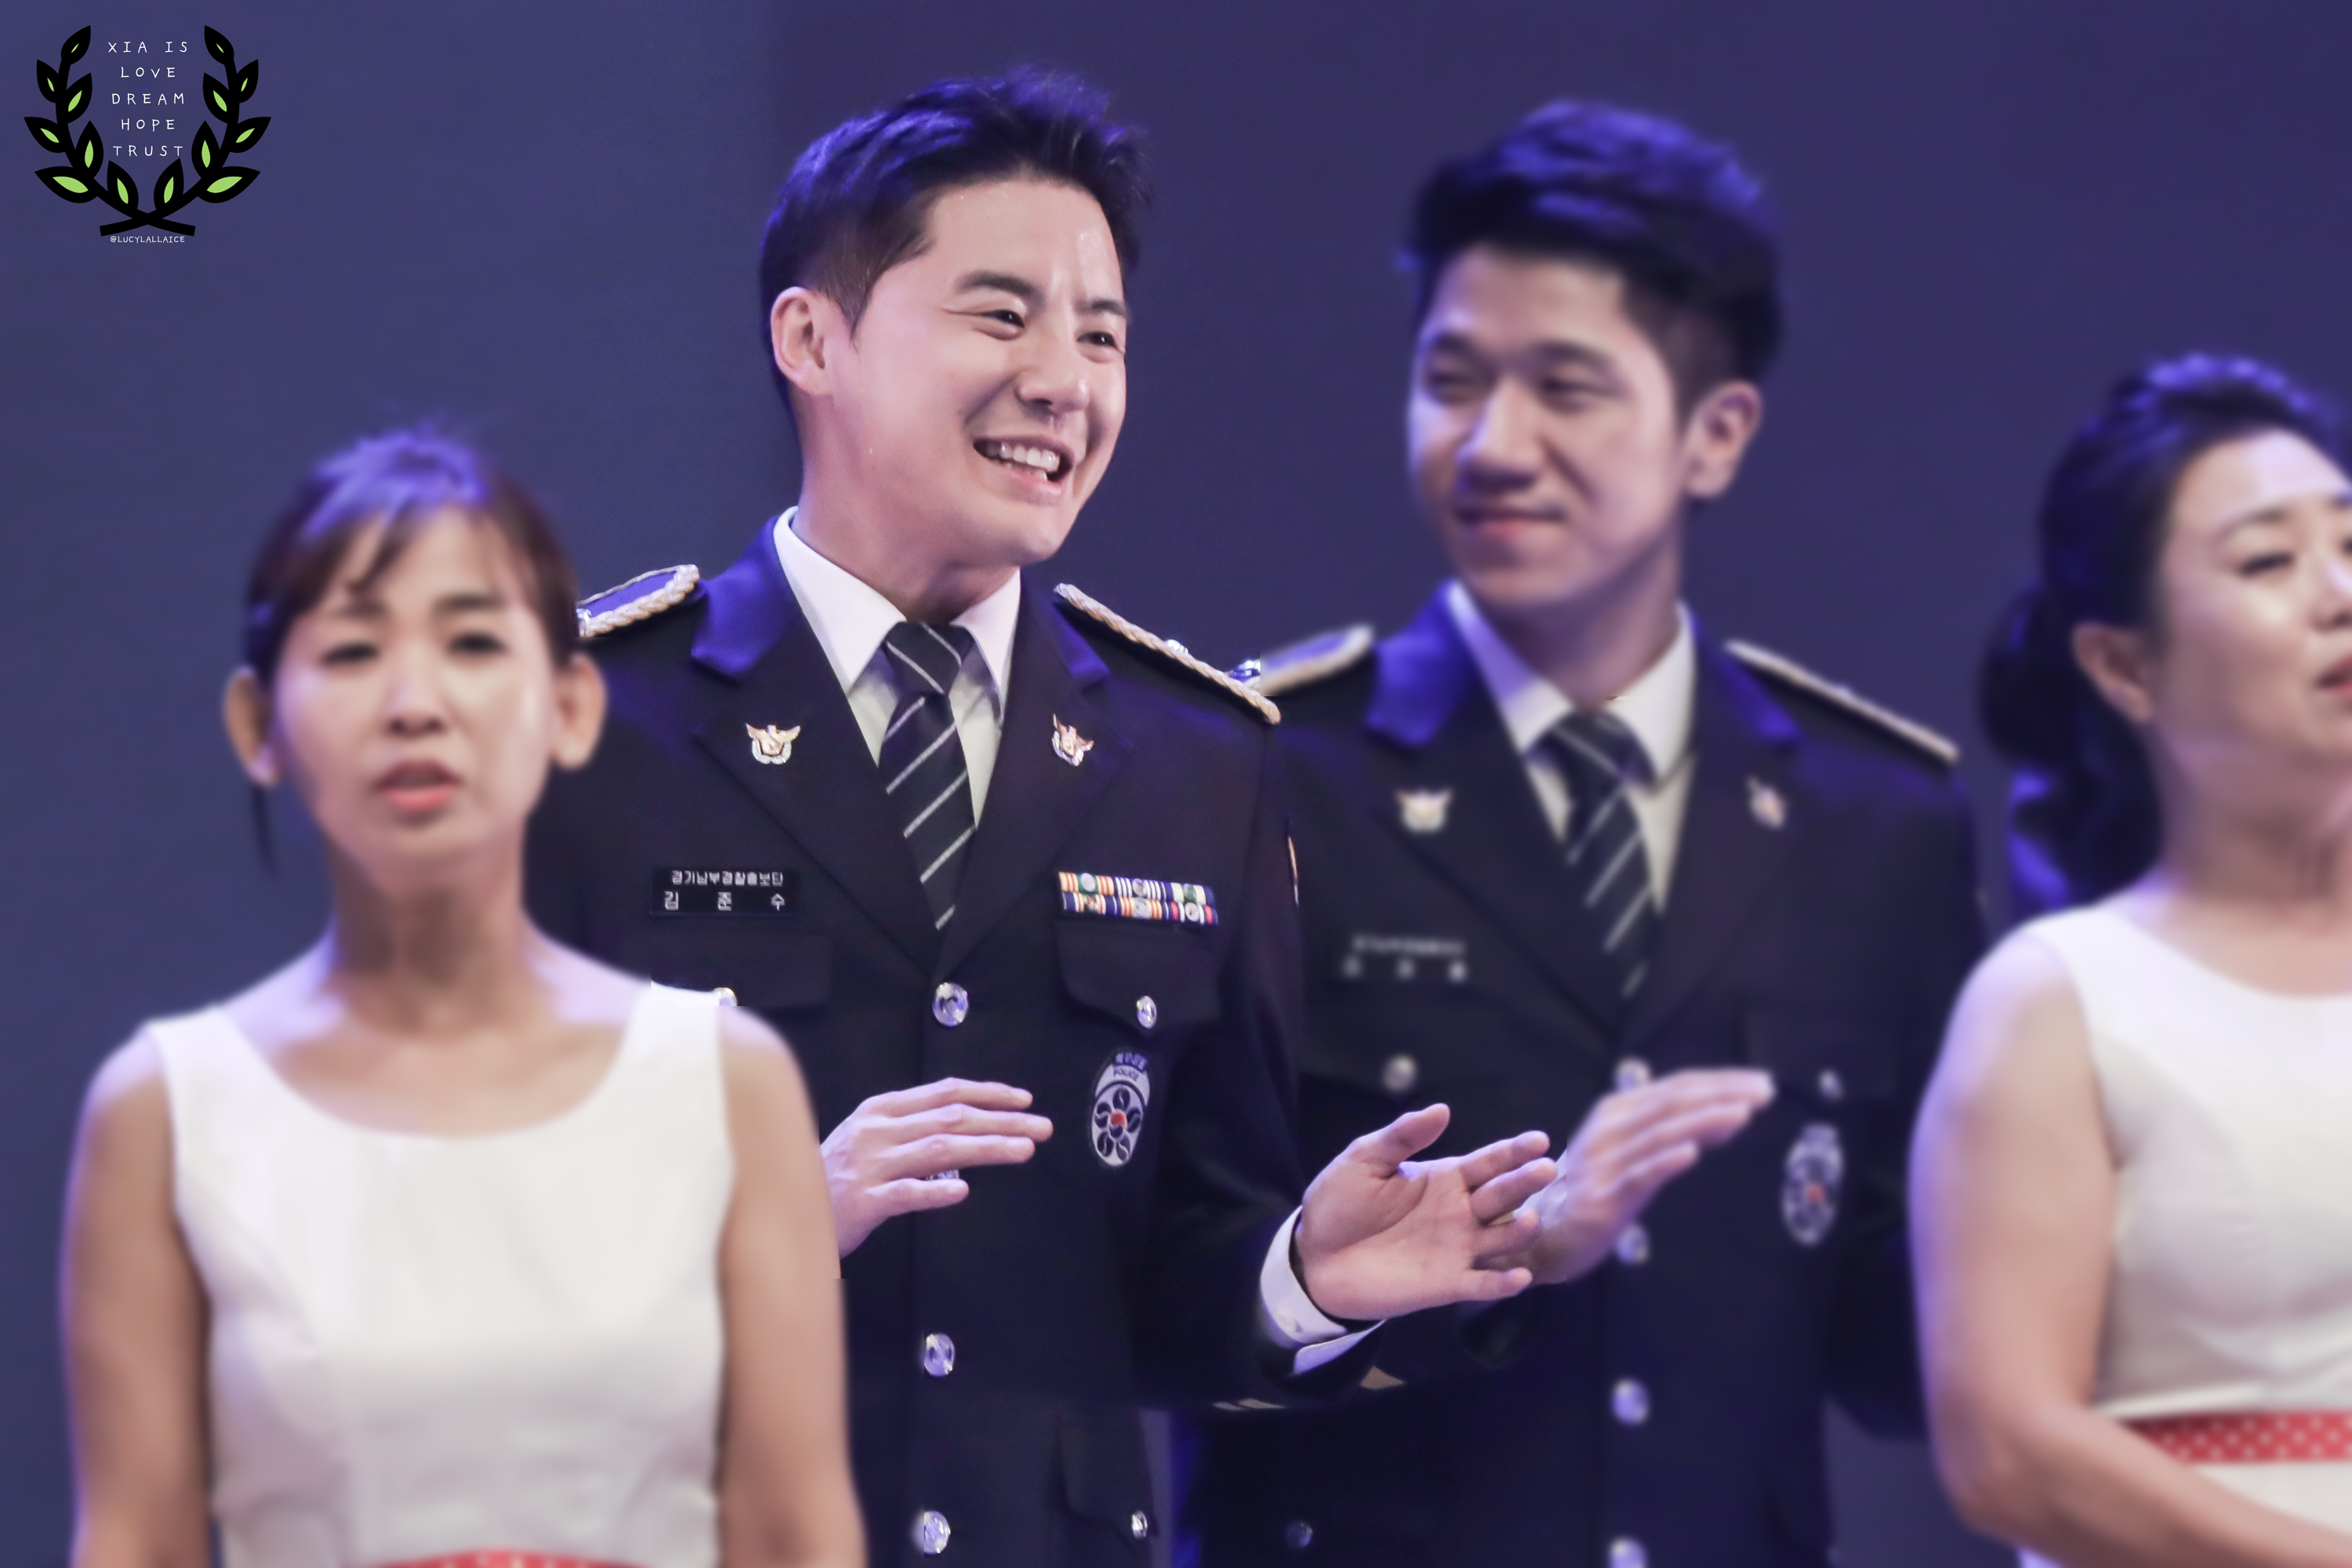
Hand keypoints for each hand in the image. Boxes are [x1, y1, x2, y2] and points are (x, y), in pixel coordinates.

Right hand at [821, 1078, 1052, 1254]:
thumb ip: (911, 1126)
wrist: (781, 1208)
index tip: (1024, 1100)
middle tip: (1042, 1127)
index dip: (989, 1093)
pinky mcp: (862, 1202)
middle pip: (952, 1118)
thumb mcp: (869, 1137)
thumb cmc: (834, 1177)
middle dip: (1003, 1121)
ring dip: (987, 1148)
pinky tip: (963, 1191)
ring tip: (1023, 1151)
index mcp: (881, 1110)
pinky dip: (935, 1192)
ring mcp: (869, 1166)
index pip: (945, 1092)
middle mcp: (877, 1131)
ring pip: (939, 1151)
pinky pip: (905, 1193)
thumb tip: (966, 1121)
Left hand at [1294, 1104, 1557, 1321]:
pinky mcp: (1447, 1284)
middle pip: (1502, 1195)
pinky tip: (1520, 1276)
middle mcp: (1459, 1212)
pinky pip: (1483, 1284)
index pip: (1488, 1162)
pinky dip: (1503, 1282)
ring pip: (1502, 1239)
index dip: (1514, 1151)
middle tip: (1546, 1170)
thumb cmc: (1339, 1204)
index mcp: (1444, 1179)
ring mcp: (1457, 1249)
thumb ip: (1402, 1137)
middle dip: (1525, 1182)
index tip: (1540, 1141)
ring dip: (1520, 1231)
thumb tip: (1442, 1109)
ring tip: (1530, 1219)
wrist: (1315, 1258)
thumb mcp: (1363, 1160)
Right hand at [1509, 1068, 1772, 1284]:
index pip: (1676, 1087)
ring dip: (1704, 1120)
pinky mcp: (1600, 1199)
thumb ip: (1671, 1131)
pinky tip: (1692, 1152)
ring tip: (1743, 1112)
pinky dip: (1665, 1160)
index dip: (1720, 1081)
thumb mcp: (1629, 1151)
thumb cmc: (1592, 1188)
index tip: (1761, 1083)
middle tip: (1766, 1092)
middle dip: (1722, 1094)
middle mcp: (1608, 1130)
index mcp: (1616, 1112)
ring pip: (1660, 1134)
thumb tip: (1729, 1115)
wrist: (1539, 1231)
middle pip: (1672, 1103)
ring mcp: (1602, 1164)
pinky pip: (1637, 1176)